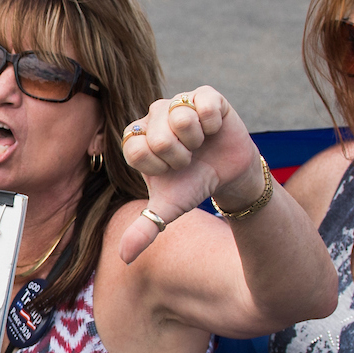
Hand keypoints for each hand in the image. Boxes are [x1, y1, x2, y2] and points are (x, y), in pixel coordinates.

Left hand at [116, 87, 262, 263]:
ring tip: (201, 144)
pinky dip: (213, 123)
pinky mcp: (206, 95)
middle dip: (180, 157)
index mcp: (137, 138)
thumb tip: (124, 257)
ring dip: (197, 140)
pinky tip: (214, 129)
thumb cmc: (192, 185)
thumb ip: (144, 229)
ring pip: (180, 118)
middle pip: (159, 136)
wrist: (229, 175)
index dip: (158, 167)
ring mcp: (178, 102)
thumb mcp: (168, 209)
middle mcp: (153, 115)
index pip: (134, 150)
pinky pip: (204, 104)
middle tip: (188, 159)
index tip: (169, 171)